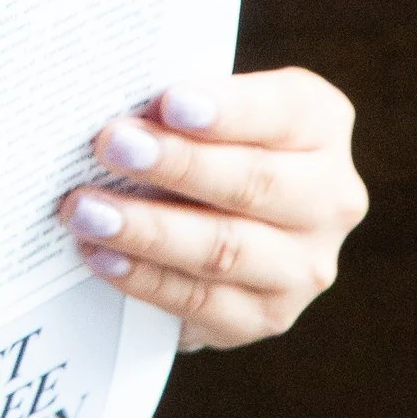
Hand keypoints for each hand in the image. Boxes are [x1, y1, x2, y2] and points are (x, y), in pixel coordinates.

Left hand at [62, 67, 364, 348]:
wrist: (219, 215)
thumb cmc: (201, 140)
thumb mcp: (204, 106)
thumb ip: (174, 103)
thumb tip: (108, 103)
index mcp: (320, 124)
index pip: (285, 111)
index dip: (229, 109)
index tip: (169, 102)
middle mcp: (329, 197)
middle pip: (255, 182)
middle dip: (177, 165)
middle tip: (111, 147)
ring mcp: (305, 264)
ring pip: (227, 248)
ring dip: (149, 230)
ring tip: (87, 211)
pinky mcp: (268, 315)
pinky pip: (203, 302)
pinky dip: (146, 279)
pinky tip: (104, 257)